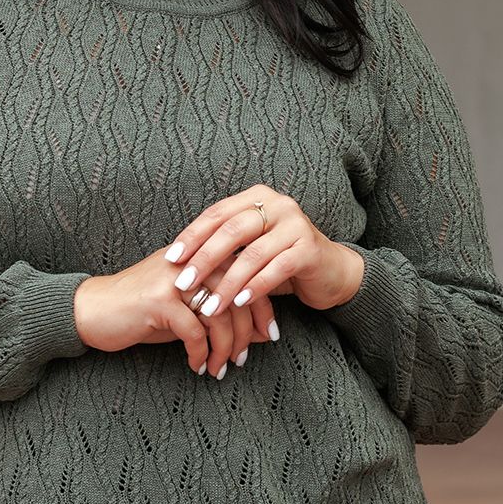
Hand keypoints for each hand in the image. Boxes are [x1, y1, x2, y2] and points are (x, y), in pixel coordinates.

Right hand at [72, 244, 284, 376]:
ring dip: (224, 348)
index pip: (248, 276)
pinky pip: (194, 331)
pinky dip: (199, 354)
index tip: (269, 335)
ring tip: (220, 368)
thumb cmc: (141, 313)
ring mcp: (174, 279)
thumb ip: (221, 315)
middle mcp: (191, 261)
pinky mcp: (158, 300)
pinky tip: (196, 366)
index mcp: (201, 257)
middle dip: (247, 333)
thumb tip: (261, 331)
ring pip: (220, 314)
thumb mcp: (187, 312)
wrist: (91, 311)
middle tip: (243, 359)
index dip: (263, 307)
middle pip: (239, 295)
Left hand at [163, 185, 359, 318]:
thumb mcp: (250, 247)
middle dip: (203, 260)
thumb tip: (177, 261)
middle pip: (231, 231)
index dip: (192, 236)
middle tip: (184, 284)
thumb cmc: (281, 260)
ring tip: (209, 306)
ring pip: (252, 254)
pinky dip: (255, 287)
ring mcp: (296, 225)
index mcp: (258, 197)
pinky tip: (239, 303)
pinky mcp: (310, 249)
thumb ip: (224, 246)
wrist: (331, 272)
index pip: (217, 214)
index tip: (171, 259)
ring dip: (227, 283)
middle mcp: (278, 205)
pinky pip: (276, 269)